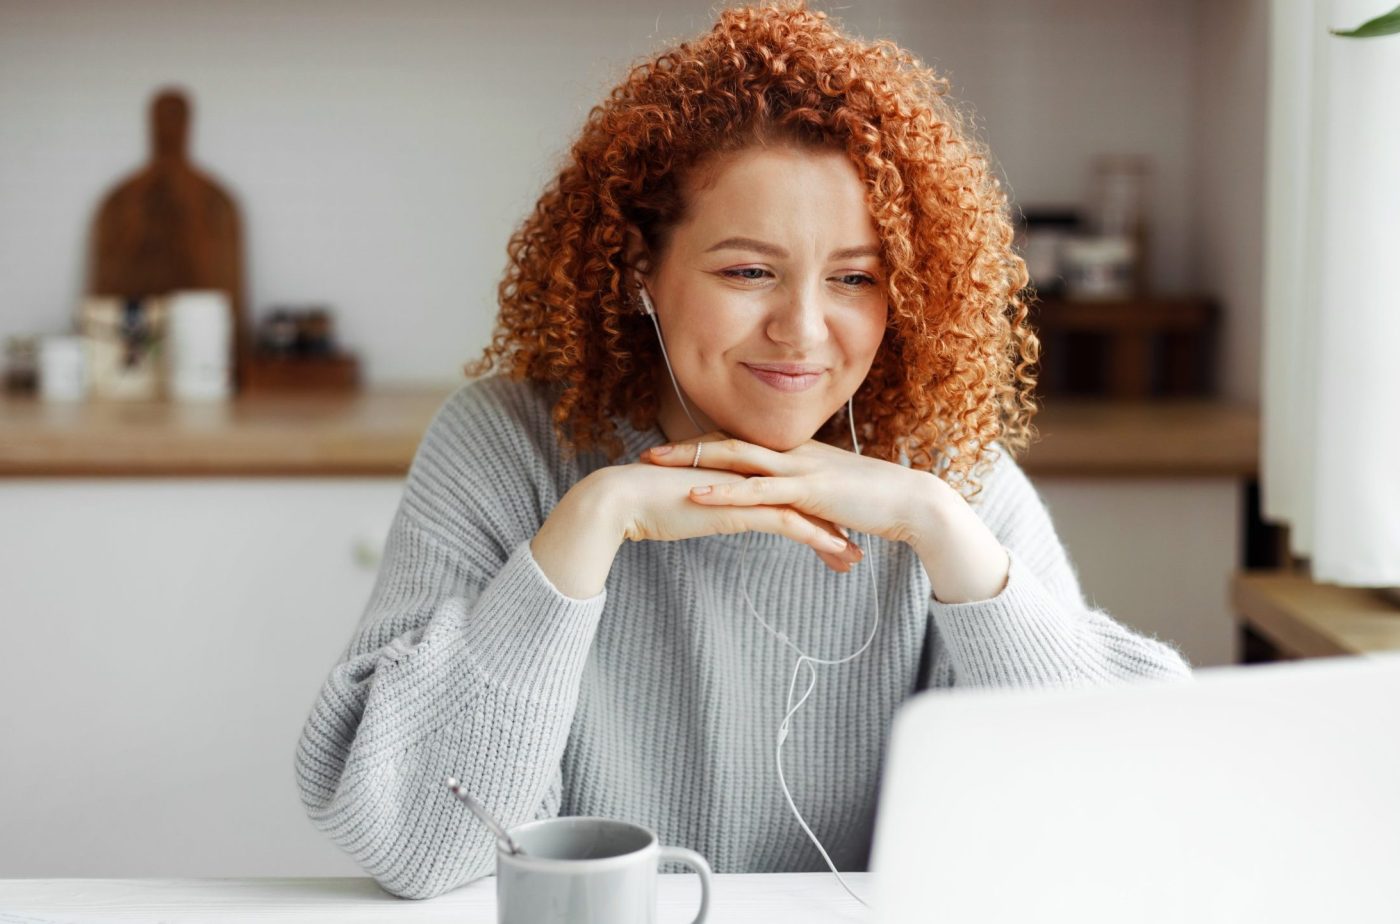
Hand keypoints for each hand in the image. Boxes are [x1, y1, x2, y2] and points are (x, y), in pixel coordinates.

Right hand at [600, 432, 863, 572]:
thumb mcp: (686, 504)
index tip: (831, 527)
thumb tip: (711, 513)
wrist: (621, 498)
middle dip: (832, 522)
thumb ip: (705, 504)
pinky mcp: (740, 507)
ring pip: (803, 510)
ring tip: (854, 558)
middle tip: (855, 543)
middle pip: (802, 497)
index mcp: (736, 471)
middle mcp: (747, 474)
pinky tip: (839, 552)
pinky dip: (818, 538)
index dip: (810, 507)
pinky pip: (789, 523)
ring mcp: (746, 489)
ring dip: (833, 535)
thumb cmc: (645, 503)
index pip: (783, 488)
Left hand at [637, 430, 940, 569]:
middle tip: (647, 455)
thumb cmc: (876, 503)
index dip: (704, 448)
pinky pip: (758, 489)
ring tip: (656, 465)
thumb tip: (792, 516)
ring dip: (692, 460)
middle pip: (727, 442)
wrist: (911, 503)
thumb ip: (808, 504)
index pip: (740, 444)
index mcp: (795, 453)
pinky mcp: (807, 490)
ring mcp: (798, 468)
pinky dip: (724, 490)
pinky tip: (696, 495)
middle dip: (685, 448)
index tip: (671, 455)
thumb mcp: (833, 500)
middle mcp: (791, 453)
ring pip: (735, 457)